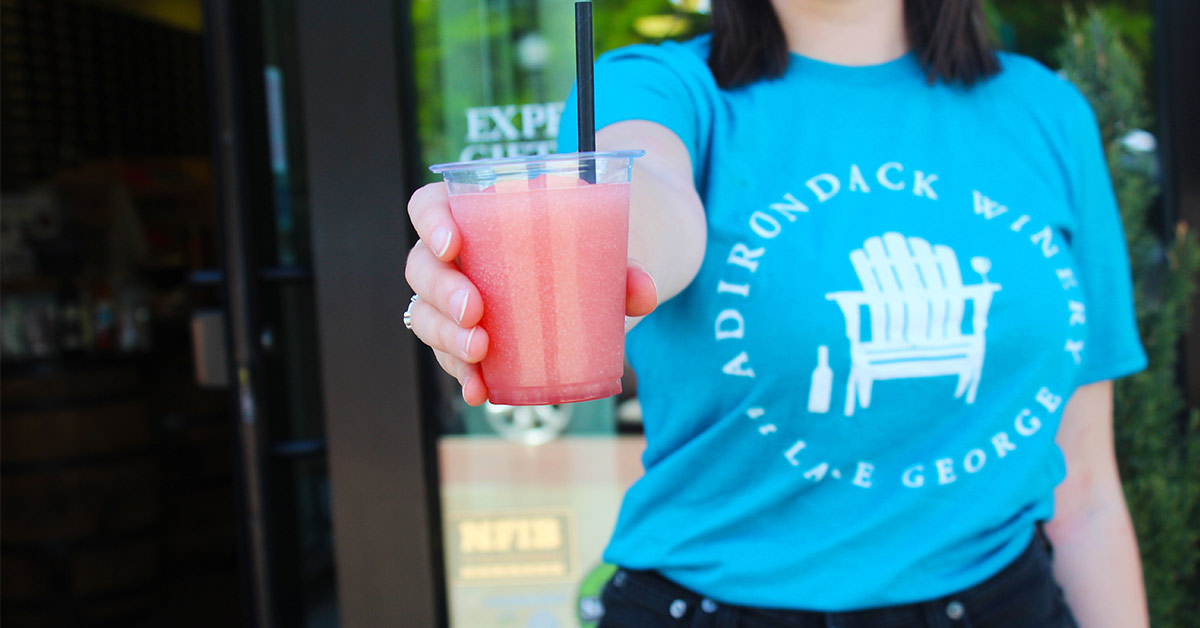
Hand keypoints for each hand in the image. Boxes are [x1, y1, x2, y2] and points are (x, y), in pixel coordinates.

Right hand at [405, 181, 657, 405]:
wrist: (593, 278)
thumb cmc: (583, 247)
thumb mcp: (602, 247)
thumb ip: (623, 266)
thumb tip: (644, 294)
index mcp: (475, 214)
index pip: (428, 206)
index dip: (431, 222)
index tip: (453, 244)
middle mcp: (454, 257)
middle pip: (422, 267)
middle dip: (443, 292)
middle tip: (476, 313)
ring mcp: (452, 300)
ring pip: (427, 315)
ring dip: (446, 337)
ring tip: (479, 353)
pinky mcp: (465, 338)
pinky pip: (450, 355)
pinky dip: (462, 374)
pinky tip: (478, 391)